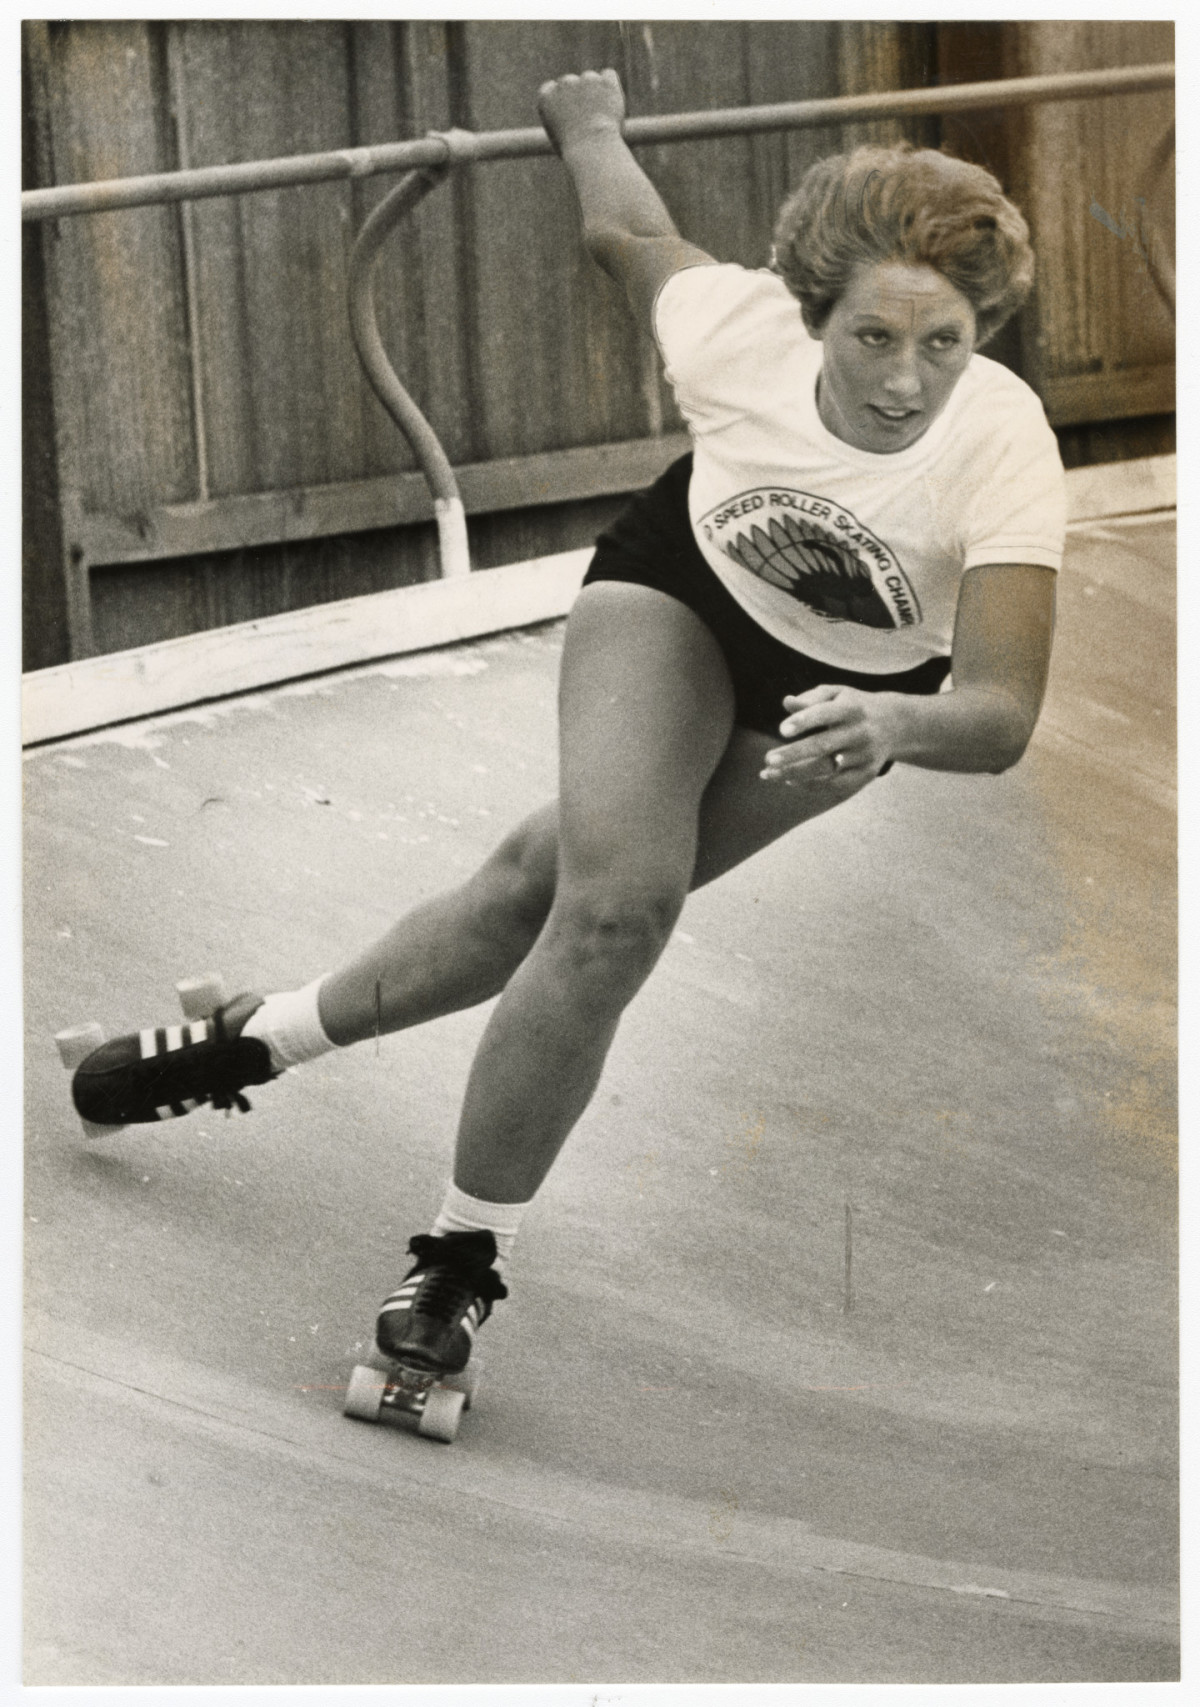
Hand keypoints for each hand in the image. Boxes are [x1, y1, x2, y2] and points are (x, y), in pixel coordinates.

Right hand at [538, 69, 625, 155]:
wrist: (593, 150)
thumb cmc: (575, 152)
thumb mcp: (559, 138)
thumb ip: (560, 118)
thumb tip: (567, 114)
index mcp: (546, 96)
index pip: (552, 88)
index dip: (562, 101)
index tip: (569, 115)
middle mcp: (564, 83)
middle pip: (571, 83)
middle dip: (579, 97)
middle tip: (588, 121)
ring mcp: (585, 79)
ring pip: (591, 80)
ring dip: (596, 94)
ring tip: (599, 119)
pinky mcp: (605, 81)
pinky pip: (609, 75)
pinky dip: (611, 87)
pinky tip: (611, 104)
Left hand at [759, 684, 899, 784]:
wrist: (895, 724)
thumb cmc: (853, 706)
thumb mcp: (837, 694)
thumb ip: (811, 698)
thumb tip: (786, 702)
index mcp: (851, 708)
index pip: (825, 713)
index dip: (804, 721)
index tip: (782, 730)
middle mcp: (860, 732)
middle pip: (824, 745)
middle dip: (794, 754)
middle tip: (768, 759)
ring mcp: (864, 755)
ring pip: (827, 769)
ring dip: (796, 773)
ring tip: (768, 774)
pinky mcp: (867, 773)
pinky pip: (837, 785)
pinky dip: (812, 785)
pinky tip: (790, 781)